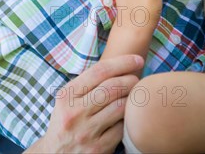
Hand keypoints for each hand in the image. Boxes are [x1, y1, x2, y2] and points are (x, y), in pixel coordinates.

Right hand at [29, 55, 143, 153]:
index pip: (99, 71)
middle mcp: (75, 112)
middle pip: (112, 88)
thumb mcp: (67, 99)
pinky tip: (129, 116)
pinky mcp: (98, 149)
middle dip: (131, 80)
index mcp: (67, 95)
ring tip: (137, 94)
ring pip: (120, 107)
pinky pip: (122, 129)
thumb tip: (117, 66)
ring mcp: (87, 132)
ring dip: (133, 98)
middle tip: (138, 78)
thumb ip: (86, 84)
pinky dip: (128, 120)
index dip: (122, 62)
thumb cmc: (66, 121)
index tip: (137, 60)